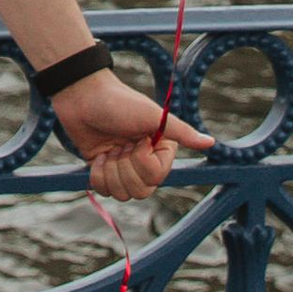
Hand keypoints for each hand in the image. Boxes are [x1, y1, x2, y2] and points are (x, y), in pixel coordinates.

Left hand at [49, 65, 209, 202]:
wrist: (81, 96)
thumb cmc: (119, 102)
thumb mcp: (152, 116)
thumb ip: (181, 132)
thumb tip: (210, 143)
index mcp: (161, 149)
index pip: (156, 177)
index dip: (142, 161)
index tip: (136, 140)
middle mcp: (145, 161)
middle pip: (140, 191)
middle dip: (125, 169)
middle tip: (120, 145)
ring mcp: (123, 167)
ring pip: (122, 194)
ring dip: (110, 172)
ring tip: (109, 150)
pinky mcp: (104, 170)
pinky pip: (103, 190)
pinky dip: (97, 174)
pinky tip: (98, 155)